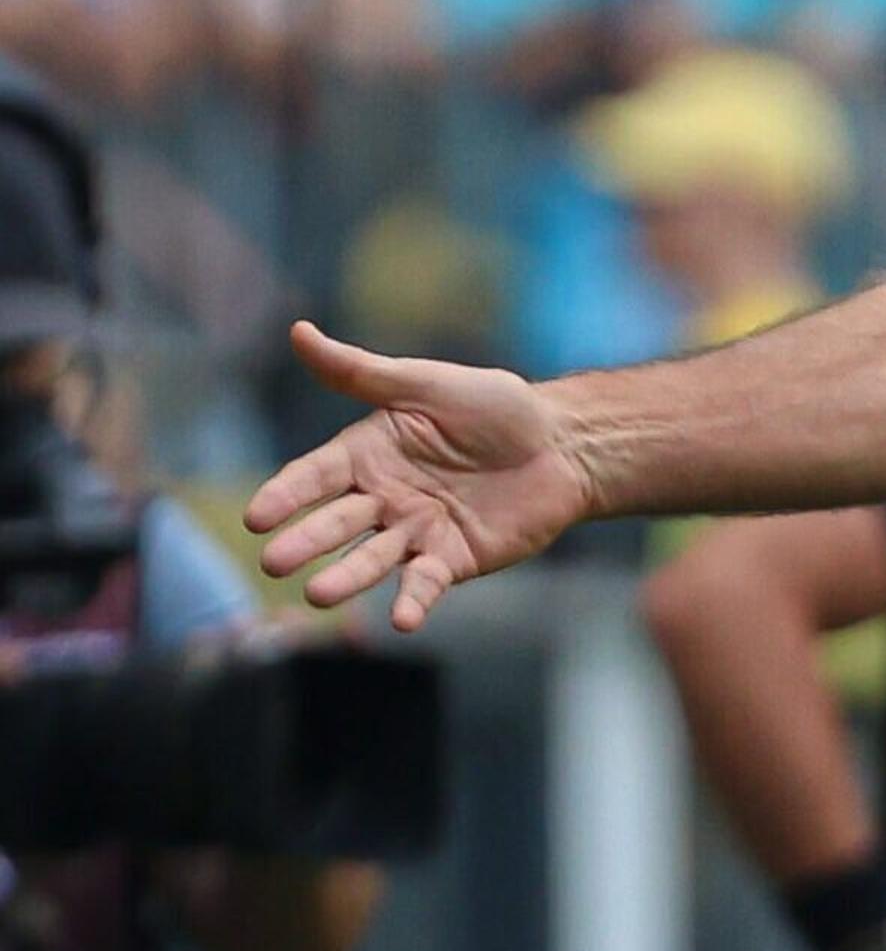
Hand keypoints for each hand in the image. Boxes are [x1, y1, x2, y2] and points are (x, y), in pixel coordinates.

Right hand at [247, 321, 597, 630]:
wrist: (563, 444)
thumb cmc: (495, 408)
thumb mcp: (426, 383)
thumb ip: (362, 371)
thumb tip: (298, 331)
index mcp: (367, 454)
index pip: (314, 476)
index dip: (286, 495)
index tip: (256, 516)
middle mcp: (382, 497)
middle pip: (335, 523)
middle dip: (305, 542)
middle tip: (272, 563)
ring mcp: (416, 532)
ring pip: (372, 558)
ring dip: (346, 577)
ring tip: (318, 594)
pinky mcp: (452, 559)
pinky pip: (426, 582)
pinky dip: (413, 600)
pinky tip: (402, 619)